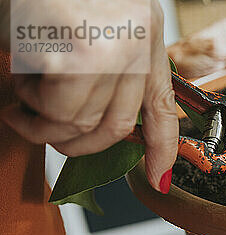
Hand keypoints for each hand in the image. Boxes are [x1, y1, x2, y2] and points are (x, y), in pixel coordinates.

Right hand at [1, 0, 177, 192]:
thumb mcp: (98, 23)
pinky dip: (32, 104)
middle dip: (77, 145)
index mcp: (146, 37)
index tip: (160, 180)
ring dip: (44, 122)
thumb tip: (87, 117)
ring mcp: (113, 51)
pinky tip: (22, 81)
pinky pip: (57, 108)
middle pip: (116, 128)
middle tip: (45, 133)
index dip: (163, 151)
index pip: (162, 108)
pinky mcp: (80, 54)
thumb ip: (104, 67)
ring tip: (23, 102)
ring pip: (82, 123)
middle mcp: (137, 45)